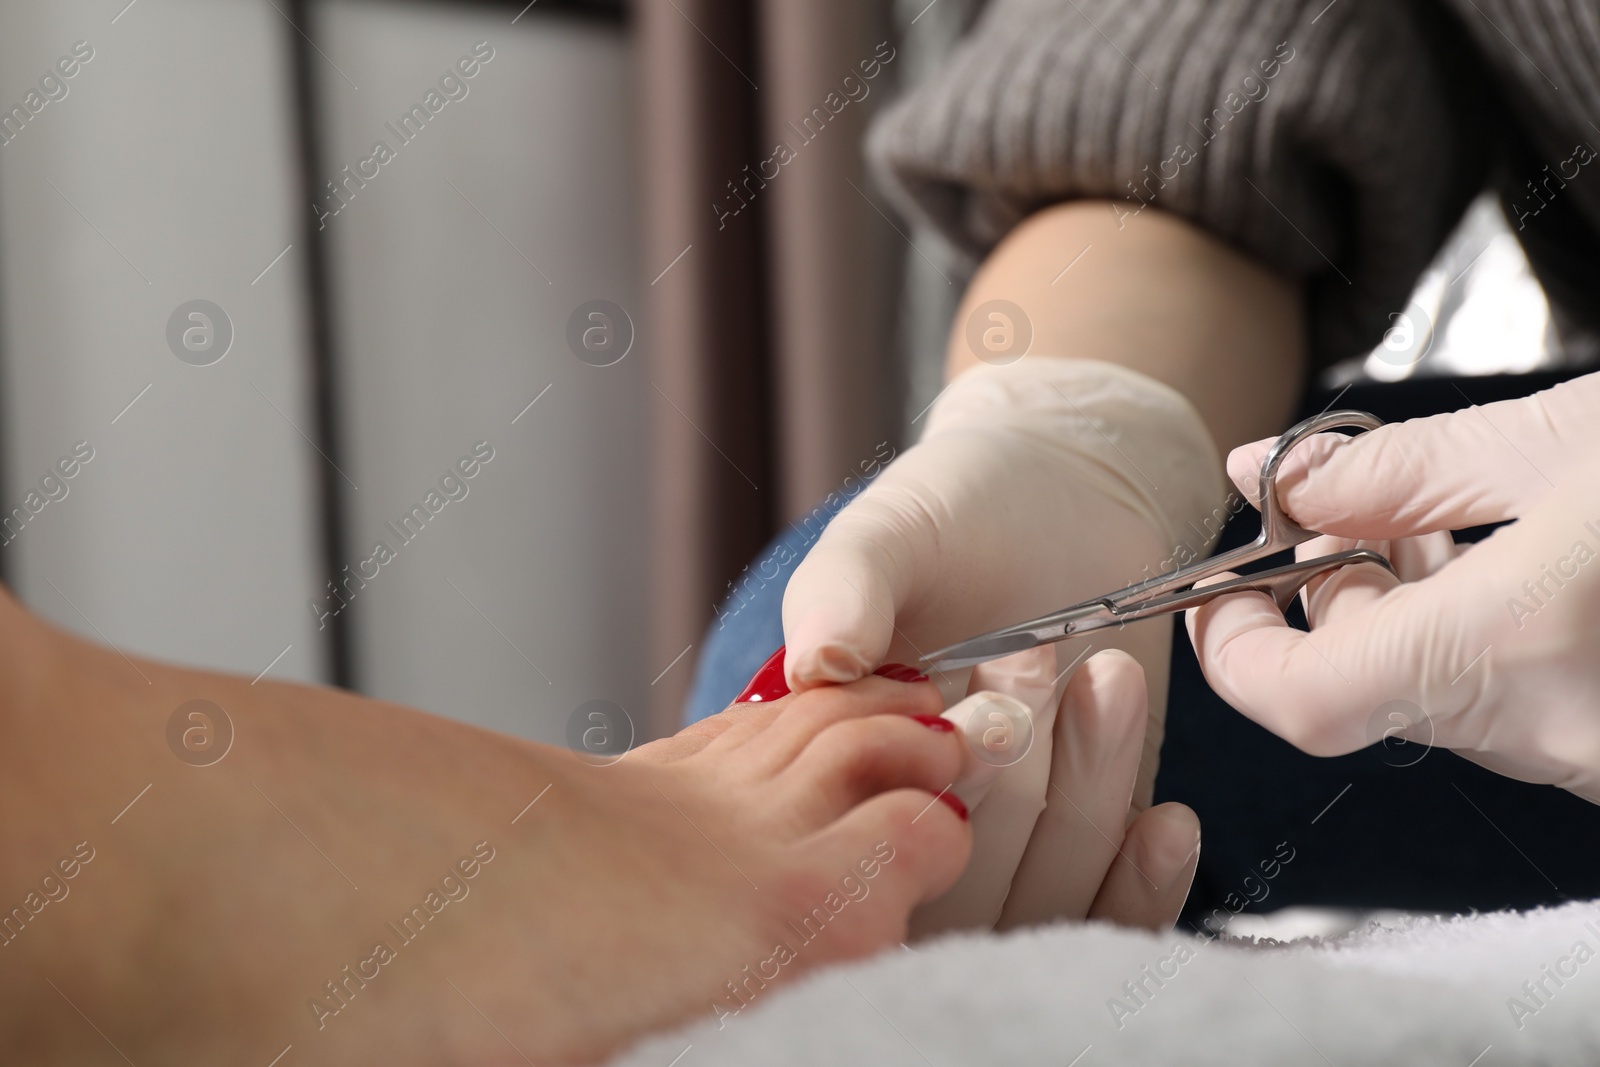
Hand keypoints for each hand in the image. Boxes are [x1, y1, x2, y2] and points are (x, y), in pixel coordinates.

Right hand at [781, 357, 1224, 929]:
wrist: (1077, 498)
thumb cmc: (964, 506)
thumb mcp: (890, 533)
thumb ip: (845, 589)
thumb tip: (819, 659)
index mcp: (827, 766)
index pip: (845, 847)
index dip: (902, 794)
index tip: (947, 695)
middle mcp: (901, 824)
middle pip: (943, 890)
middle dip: (1005, 785)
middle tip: (1032, 651)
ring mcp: (992, 850)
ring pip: (1031, 906)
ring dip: (1082, 802)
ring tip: (1107, 676)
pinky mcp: (1076, 854)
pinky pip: (1099, 921)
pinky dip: (1139, 887)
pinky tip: (1166, 822)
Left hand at [1187, 372, 1599, 801]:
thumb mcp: (1564, 443)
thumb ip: (1402, 470)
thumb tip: (1278, 479)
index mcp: (1511, 647)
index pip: (1301, 700)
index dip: (1231, 649)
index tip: (1220, 593)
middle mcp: (1546, 731)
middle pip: (1358, 690)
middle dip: (1326, 597)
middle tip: (1336, 510)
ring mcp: (1583, 757)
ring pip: (1428, 697)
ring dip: (1397, 612)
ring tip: (1424, 517)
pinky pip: (1497, 708)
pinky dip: (1466, 639)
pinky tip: (1494, 561)